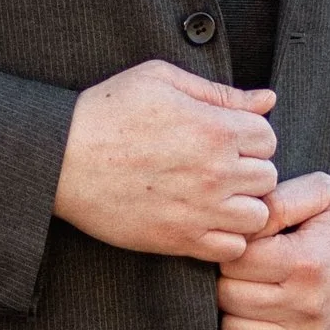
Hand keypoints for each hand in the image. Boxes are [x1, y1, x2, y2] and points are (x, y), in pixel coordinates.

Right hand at [55, 61, 277, 262]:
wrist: (62, 159)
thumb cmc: (107, 111)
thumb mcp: (161, 80)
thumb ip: (219, 92)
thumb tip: (267, 100)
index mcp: (215, 128)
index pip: (268, 138)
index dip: (249, 137)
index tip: (225, 139)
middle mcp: (216, 172)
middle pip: (267, 177)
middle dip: (248, 170)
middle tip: (218, 167)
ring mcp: (200, 210)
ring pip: (257, 217)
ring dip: (243, 206)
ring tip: (217, 197)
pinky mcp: (179, 240)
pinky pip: (231, 249)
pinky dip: (226, 238)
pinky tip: (205, 221)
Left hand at [219, 174, 329, 329]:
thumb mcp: (322, 192)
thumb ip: (277, 200)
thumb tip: (240, 224)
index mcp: (305, 261)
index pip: (234, 262)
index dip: (232, 249)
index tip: (247, 243)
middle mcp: (306, 305)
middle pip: (228, 297)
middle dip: (227, 278)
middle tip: (245, 267)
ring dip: (231, 311)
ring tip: (250, 291)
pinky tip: (250, 323)